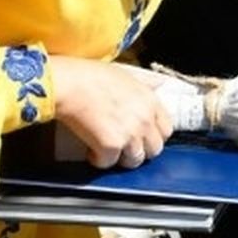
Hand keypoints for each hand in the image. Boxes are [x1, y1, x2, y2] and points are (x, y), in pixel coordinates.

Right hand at [50, 56, 173, 168]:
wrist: (70, 84)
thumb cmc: (91, 76)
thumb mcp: (127, 74)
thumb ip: (145, 83)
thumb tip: (159, 83)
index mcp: (151, 101)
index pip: (167, 130)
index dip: (153, 136)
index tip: (143, 137)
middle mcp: (145, 120)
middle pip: (154, 150)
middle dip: (139, 150)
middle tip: (124, 146)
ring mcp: (130, 135)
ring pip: (134, 161)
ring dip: (120, 158)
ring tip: (107, 148)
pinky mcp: (110, 146)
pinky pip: (108, 163)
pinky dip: (98, 159)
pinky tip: (91, 149)